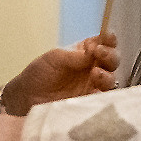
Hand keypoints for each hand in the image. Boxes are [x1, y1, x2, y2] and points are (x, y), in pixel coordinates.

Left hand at [0, 34, 118, 116]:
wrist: (26, 97)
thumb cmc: (39, 73)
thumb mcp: (54, 58)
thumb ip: (73, 55)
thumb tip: (92, 53)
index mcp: (86, 52)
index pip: (105, 42)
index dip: (109, 39)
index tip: (105, 38)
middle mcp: (93, 67)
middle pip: (113, 60)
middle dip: (110, 55)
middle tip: (99, 54)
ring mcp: (93, 86)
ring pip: (112, 79)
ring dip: (107, 75)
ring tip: (95, 74)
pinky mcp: (90, 103)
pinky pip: (103, 99)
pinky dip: (103, 94)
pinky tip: (95, 91)